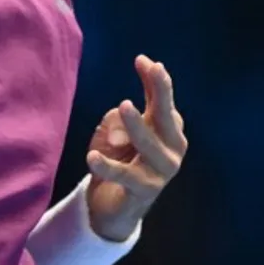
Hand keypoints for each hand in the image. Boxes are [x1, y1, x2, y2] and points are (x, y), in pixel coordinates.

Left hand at [85, 55, 187, 240]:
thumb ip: (119, 117)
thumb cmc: (118, 158)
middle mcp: (171, 149)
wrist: (113, 205)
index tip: (142, 59)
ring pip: (152, 147)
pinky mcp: (144, 191)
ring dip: (138, 126)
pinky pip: (126, 176)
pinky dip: (109, 166)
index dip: (156, 80)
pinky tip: (92, 155)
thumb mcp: (116, 130)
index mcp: (167, 130)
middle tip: (154, 71)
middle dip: (162, 93)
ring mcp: (160, 172)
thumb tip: (124, 112)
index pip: (163, 101)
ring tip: (123, 104)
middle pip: (169, 119)